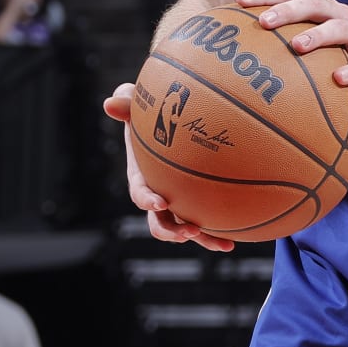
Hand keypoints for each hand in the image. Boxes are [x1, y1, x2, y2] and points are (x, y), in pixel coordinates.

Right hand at [102, 83, 233, 251]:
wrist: (180, 120)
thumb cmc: (153, 111)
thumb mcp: (137, 102)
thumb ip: (126, 102)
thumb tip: (110, 103)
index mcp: (142, 176)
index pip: (140, 192)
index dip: (148, 200)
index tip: (161, 201)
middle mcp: (159, 195)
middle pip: (160, 222)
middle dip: (172, 231)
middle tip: (188, 231)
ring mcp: (181, 203)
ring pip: (187, 229)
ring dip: (202, 239)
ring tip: (221, 244)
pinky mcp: (200, 205)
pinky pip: (210, 222)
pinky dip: (222, 232)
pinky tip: (237, 238)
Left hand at [233, 0, 347, 98]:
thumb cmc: (333, 55)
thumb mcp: (308, 44)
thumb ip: (280, 44)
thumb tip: (235, 58)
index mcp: (317, 7)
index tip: (239, 1)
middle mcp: (337, 14)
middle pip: (312, 4)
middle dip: (287, 10)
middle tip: (265, 22)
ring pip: (338, 28)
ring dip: (317, 35)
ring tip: (298, 47)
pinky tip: (337, 79)